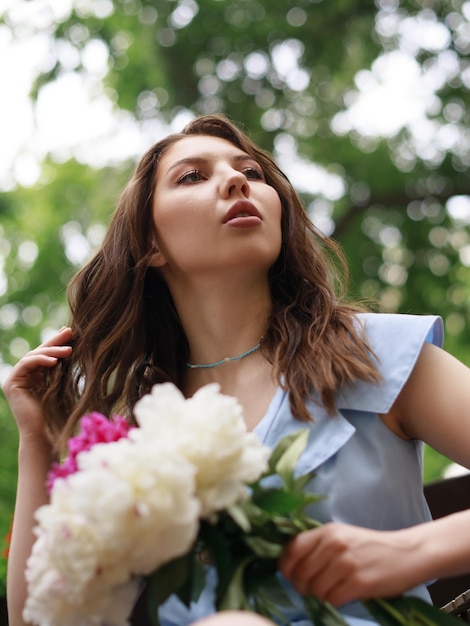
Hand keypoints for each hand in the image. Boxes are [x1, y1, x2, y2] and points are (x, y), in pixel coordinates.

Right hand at [2, 327, 72, 439]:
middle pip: (39, 352)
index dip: (57, 342)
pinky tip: (55, 361)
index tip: (71, 332)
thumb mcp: (64, 385)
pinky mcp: (11, 384)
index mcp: (36, 377)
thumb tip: (74, 349)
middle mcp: (24, 376)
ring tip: (69, 350)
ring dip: (51, 350)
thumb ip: (64, 369)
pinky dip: (40, 360)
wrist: (46, 435)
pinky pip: (26, 364)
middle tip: (70, 331)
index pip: (46, 354)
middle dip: (55, 341)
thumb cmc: (60, 414)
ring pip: (33, 356)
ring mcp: (16, 379)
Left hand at [278, 522, 427, 606]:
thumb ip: (318, 545)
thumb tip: (291, 566)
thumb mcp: (342, 536)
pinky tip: (345, 594)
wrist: (407, 553)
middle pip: (300, 573)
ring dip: (321, 594)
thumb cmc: (370, 547)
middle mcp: (334, 544)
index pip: (292, 549)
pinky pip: (332, 600)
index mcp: (328, 531)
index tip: (289, 574)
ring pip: (315, 589)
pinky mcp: (359, 583)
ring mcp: (346, 563)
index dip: (286, 565)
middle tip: (313, 587)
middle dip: (302, 585)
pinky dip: (335, 601)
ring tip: (333, 589)